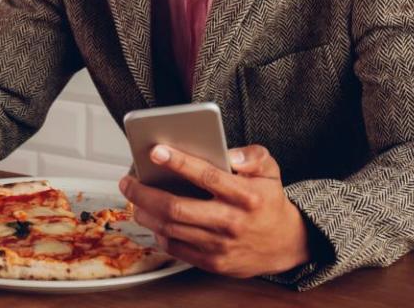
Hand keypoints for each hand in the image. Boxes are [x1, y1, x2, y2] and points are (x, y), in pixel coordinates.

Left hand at [119, 144, 310, 277]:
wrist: (285, 243)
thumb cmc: (268, 201)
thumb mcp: (271, 170)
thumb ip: (252, 156)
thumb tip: (229, 154)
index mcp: (245, 195)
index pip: (207, 176)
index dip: (179, 162)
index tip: (156, 151)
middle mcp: (231, 221)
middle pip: (176, 208)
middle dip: (144, 193)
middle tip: (128, 181)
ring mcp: (220, 245)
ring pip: (170, 229)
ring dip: (145, 213)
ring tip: (134, 199)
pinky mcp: (213, 263)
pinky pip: (176, 249)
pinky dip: (159, 234)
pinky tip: (153, 220)